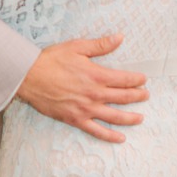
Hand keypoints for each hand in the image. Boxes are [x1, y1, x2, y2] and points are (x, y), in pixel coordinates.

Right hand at [15, 34, 148, 142]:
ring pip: (114, 116)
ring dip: (129, 118)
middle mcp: (94, 94)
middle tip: (146, 96)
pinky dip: (110, 136)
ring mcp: (86, 109)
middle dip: (137, 97)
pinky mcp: (76, 120)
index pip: (123, 79)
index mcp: (96, 75)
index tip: (144, 80)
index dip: (136, 80)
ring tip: (140, 118)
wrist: (30, 77)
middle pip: (122, 97)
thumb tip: (119, 38)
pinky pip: (97, 131)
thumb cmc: (52, 60)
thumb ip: (100, 45)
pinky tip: (121, 138)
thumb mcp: (77, 47)